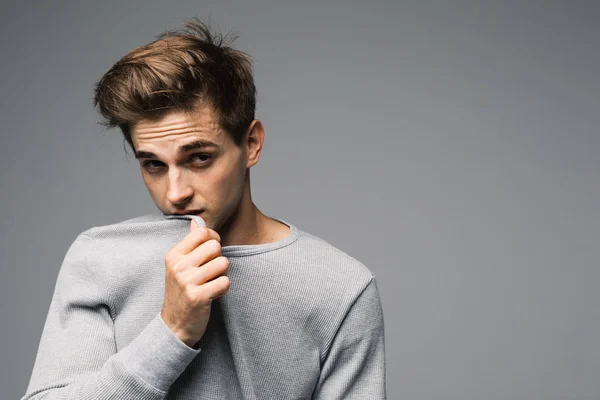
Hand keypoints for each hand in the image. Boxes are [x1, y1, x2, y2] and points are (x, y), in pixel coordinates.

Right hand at [160, 219, 230, 347]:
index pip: (202, 232)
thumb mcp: (179, 265)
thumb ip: (190, 243)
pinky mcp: (198, 297)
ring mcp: (187, 282)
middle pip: (215, 246)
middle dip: (218, 258)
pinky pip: (225, 282)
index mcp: (173, 255)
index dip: (213, 238)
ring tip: (211, 283)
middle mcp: (178, 267)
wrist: (174, 326)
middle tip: (210, 271)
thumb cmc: (181, 292)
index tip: (210, 251)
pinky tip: (213, 294)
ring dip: (222, 274)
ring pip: (223, 263)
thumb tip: (196, 221)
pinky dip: (223, 289)